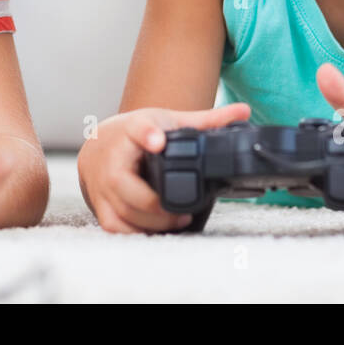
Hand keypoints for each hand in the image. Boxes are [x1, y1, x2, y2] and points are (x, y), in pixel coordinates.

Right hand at [77, 102, 250, 232]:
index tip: (158, 140)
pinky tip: (156, 229)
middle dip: (156, 204)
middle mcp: (112, 158)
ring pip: (123, 210)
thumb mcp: (167, 120)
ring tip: (177, 221)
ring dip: (152, 222)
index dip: (147, 134)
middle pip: (125, 183)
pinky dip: (137, 232)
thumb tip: (244, 112)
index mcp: (132, 130)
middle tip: (183, 212)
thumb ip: (206, 120)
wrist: (99, 145)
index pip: (137, 129)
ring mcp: (102, 184)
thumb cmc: (135, 133)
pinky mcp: (100, 204)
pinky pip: (116, 226)